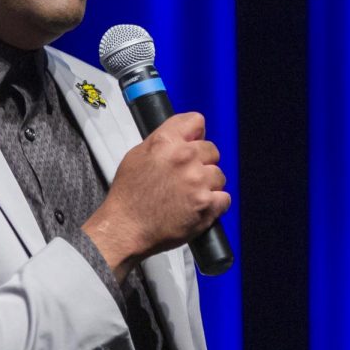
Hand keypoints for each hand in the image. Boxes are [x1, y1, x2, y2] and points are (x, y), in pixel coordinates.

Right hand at [81, 112, 230, 281]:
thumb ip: (163, 141)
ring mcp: (197, 182)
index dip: (195, 134)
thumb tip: (184, 136)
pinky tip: (197, 207)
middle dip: (202, 162)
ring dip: (208, 184)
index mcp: (165, 142)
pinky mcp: (207, 205)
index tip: (193, 142)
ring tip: (188, 195)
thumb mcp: (137, 156)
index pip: (196, 121)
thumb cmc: (128, 196)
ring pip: (219, 175)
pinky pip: (224, 198)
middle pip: (211, 149)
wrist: (125, 229)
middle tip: (186, 176)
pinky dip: (215, 204)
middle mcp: (184, 158)